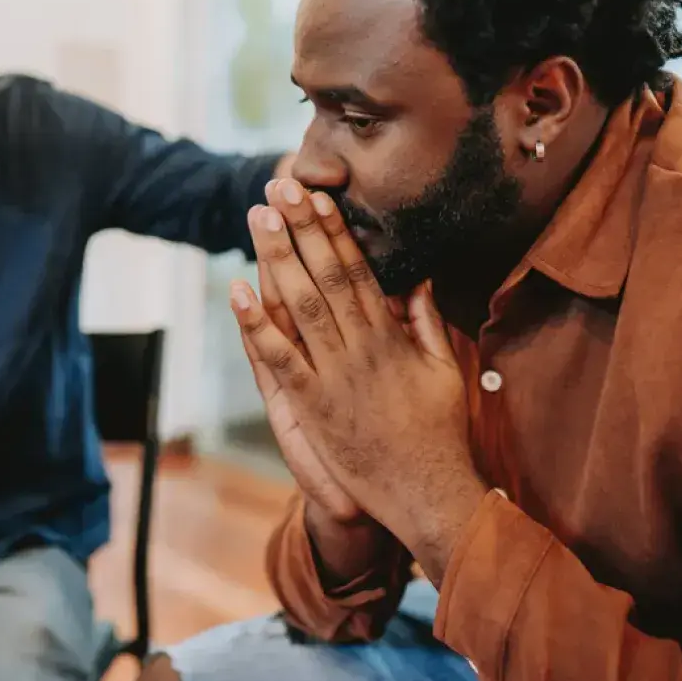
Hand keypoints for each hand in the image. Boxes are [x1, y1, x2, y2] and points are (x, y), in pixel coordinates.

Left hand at [232, 180, 488, 581]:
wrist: (428, 493)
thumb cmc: (439, 433)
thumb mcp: (445, 370)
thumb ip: (427, 322)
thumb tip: (418, 279)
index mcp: (390, 337)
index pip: (358, 271)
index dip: (335, 231)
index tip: (318, 197)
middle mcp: (360, 349)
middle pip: (325, 276)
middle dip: (300, 228)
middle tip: (279, 187)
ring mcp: (334, 377)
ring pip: (300, 306)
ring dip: (277, 258)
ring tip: (258, 217)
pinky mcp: (313, 407)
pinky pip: (278, 359)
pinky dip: (256, 325)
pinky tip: (237, 292)